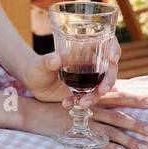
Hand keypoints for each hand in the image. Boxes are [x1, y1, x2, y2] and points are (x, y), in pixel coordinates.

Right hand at [20, 96, 147, 148]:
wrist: (34, 112)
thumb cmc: (56, 104)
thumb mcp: (77, 96)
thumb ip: (97, 96)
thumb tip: (117, 92)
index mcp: (93, 99)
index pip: (119, 97)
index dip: (137, 99)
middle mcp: (91, 109)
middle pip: (119, 116)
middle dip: (138, 124)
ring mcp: (84, 123)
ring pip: (112, 132)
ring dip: (130, 141)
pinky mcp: (77, 135)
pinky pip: (96, 143)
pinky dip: (109, 148)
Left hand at [22, 38, 147, 112]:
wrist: (33, 83)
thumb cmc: (38, 66)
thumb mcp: (42, 63)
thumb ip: (49, 61)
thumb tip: (56, 59)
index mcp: (85, 50)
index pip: (107, 44)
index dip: (114, 49)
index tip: (113, 58)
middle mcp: (90, 64)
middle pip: (109, 70)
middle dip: (108, 81)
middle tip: (102, 90)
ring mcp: (88, 80)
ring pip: (100, 87)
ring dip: (94, 96)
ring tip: (82, 103)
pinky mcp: (82, 93)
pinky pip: (87, 99)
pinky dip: (80, 103)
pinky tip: (67, 104)